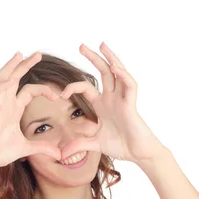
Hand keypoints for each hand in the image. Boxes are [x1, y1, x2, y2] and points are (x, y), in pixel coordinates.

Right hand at [0, 51, 61, 171]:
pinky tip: (9, 81)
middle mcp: (4, 105)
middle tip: (37, 54)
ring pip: (1, 82)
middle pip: (14, 79)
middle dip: (24, 66)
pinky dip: (0, 88)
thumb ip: (42, 148)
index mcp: (13, 110)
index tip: (58, 97)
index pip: (28, 91)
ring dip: (10, 68)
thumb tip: (59, 153)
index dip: (43, 90)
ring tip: (19, 55)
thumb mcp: (26, 149)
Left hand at [58, 42, 165, 164]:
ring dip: (110, 58)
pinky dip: (123, 76)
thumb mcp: (95, 144)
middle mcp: (112, 98)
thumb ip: (79, 144)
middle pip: (103, 72)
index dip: (73, 87)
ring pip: (117, 73)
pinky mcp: (132, 105)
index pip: (86, 88)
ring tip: (102, 45)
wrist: (138, 154)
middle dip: (93, 58)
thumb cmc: (122, 145)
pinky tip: (115, 68)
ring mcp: (123, 99)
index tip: (61, 94)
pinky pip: (129, 86)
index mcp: (103, 104)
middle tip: (81, 46)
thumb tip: (60, 154)